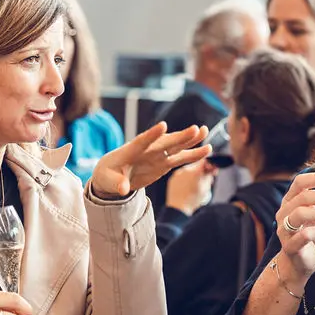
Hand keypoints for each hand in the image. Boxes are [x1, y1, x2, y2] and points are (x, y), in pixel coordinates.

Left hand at [91, 121, 210, 198]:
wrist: (113, 176)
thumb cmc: (107, 175)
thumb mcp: (108, 181)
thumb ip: (116, 184)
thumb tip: (123, 189)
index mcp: (130, 151)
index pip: (142, 141)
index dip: (152, 134)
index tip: (163, 126)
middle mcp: (146, 150)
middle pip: (164, 142)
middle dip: (179, 136)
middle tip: (194, 129)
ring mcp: (156, 155)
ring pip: (175, 146)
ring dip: (189, 139)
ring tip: (205, 131)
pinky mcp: (164, 162)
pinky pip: (180, 157)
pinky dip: (193, 154)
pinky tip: (207, 149)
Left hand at [165, 158, 216, 214]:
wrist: (178, 209)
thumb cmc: (193, 201)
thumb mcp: (205, 188)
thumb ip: (209, 176)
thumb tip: (212, 168)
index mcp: (195, 171)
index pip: (205, 161)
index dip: (209, 164)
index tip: (211, 170)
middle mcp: (185, 169)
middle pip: (196, 164)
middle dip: (201, 170)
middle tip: (205, 180)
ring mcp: (178, 173)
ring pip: (189, 169)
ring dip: (193, 174)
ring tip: (194, 186)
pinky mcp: (172, 178)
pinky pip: (181, 174)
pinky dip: (185, 178)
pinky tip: (187, 187)